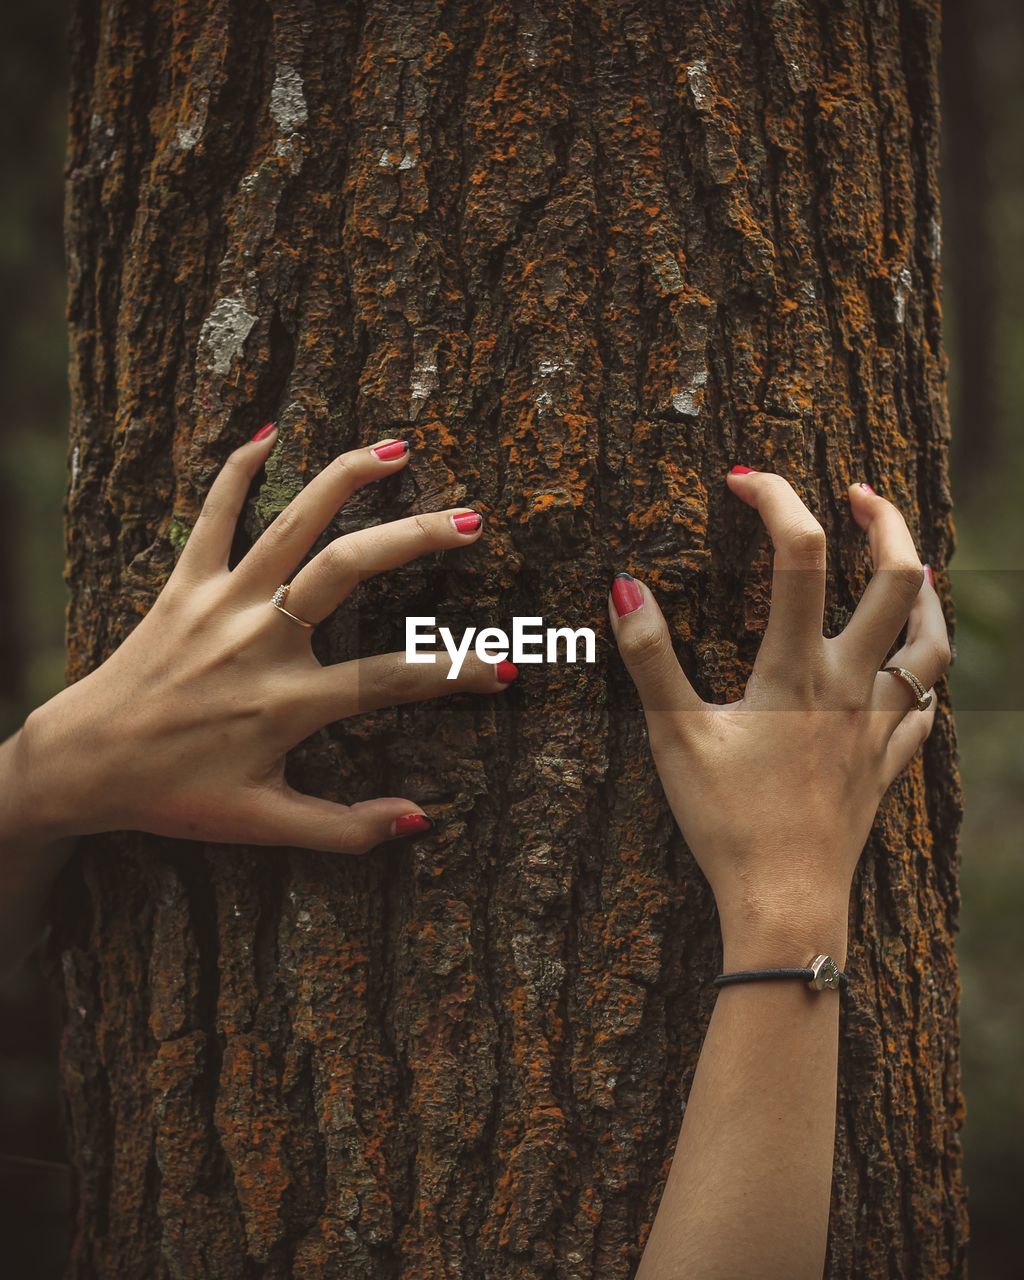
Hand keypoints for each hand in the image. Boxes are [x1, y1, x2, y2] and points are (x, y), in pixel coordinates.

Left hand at [13, 429, 514, 853]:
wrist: (80, 764)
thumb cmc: (171, 796)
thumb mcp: (261, 825)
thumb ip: (344, 828)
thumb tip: (419, 820)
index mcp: (286, 704)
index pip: (392, 679)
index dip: (455, 672)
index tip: (505, 666)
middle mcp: (258, 642)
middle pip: (348, 573)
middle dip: (415, 540)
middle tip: (470, 522)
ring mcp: (220, 606)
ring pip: (291, 527)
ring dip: (344, 481)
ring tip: (396, 449)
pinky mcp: (182, 586)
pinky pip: (211, 517)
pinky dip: (236, 472)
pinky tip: (269, 433)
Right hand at [609, 472, 949, 960]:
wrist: (785, 903)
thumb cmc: (727, 822)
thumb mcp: (674, 735)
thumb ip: (649, 657)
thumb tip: (624, 585)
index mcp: (797, 669)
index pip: (800, 554)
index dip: (775, 498)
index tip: (742, 479)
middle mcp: (851, 685)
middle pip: (901, 579)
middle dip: (886, 521)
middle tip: (860, 493)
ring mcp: (878, 725)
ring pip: (933, 641)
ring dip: (923, 592)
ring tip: (904, 565)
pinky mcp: (886, 763)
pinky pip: (923, 706)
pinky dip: (918, 674)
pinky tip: (901, 673)